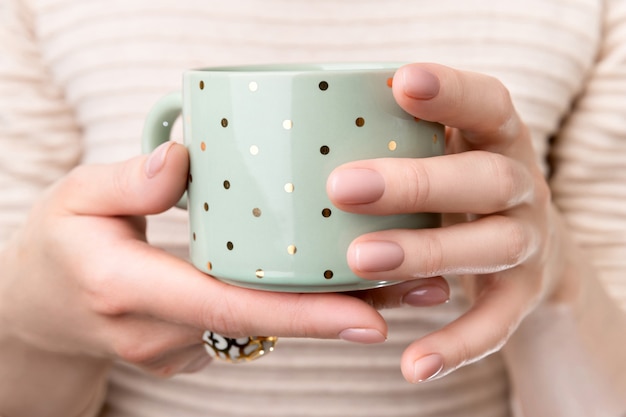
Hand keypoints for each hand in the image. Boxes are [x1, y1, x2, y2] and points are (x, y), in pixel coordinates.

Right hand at [0, 141, 402, 379]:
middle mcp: (160, 333)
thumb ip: (128, 183)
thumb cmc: (56, 248)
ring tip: (412, 286)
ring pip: (270, 330)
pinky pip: (255, 327)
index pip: (226, 304)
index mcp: (128, 289)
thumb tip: (186, 159)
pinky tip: (346, 284)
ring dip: (336, 311)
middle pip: (267, 324)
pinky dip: (302, 308)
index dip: (302, 313)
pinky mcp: (191, 349)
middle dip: (347, 313)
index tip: (371, 316)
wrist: (35, 311)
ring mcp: (178, 350)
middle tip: (427, 289)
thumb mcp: (74, 200)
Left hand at [328, 63, 569, 382]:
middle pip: (485, 179)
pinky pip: (496, 323)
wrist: (528, 245)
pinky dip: (456, 344)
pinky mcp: (522, 295)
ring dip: (426, 252)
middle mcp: (521, 185)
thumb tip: (295, 138)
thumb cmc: (457, 185)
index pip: (487, 104)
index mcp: (496, 139)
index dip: (452, 92)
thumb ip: (394, 142)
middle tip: (344, 187)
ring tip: (361, 260)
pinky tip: (412, 364)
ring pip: (490, 244)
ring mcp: (526, 241)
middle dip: (418, 183)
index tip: (401, 81)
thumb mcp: (441, 151)